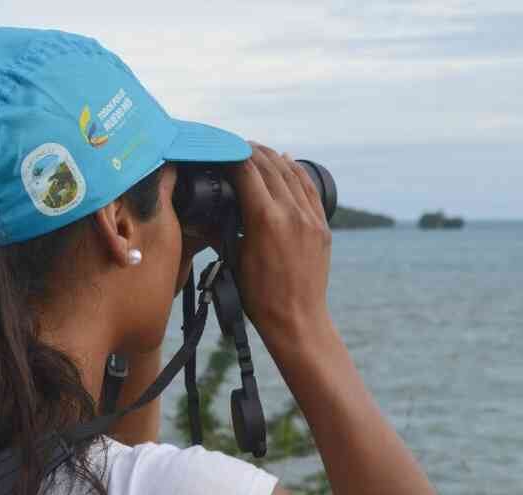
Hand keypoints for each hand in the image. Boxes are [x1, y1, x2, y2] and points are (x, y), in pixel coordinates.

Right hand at [230, 142, 331, 338]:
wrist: (297, 320)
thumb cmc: (259, 297)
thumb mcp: (233, 261)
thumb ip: (219, 231)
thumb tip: (200, 214)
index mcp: (265, 219)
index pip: (246, 171)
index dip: (231, 156)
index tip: (219, 151)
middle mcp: (291, 213)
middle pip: (269, 166)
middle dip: (250, 152)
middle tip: (234, 146)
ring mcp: (311, 218)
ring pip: (291, 172)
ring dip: (272, 157)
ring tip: (256, 150)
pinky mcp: (322, 226)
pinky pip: (309, 188)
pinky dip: (296, 171)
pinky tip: (286, 162)